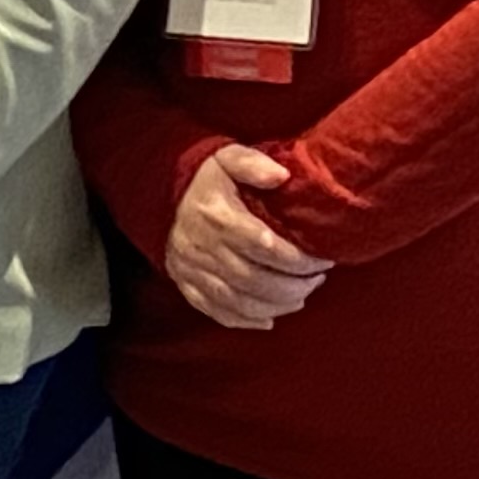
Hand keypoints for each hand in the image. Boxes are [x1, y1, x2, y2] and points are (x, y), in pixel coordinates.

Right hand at [164, 145, 331, 330]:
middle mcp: (203, 246)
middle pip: (255, 280)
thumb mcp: (226, 158)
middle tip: (317, 280)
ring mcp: (192, 269)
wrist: (156, 192)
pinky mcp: (186, 284)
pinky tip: (269, 318)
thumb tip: (283, 176)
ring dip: (276, 306)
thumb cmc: (203, 178)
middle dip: (294, 287)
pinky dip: (245, 321)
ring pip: (240, 301)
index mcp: (217, 216)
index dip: (300, 260)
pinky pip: (217, 311)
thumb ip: (253, 164)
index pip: (266, 247)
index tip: (322, 259)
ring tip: (300, 297)